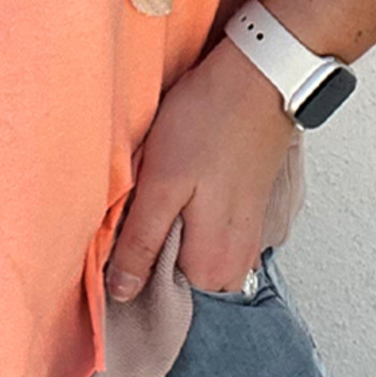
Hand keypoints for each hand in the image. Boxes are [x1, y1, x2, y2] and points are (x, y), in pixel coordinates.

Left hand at [106, 37, 298, 299]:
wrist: (258, 79)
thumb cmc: (209, 122)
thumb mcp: (161, 182)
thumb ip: (141, 242)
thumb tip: (120, 292)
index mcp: (213, 266)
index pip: (156, 297)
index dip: (129, 269)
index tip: (118, 238)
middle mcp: (236, 265)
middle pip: (174, 278)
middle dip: (150, 249)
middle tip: (144, 204)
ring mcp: (244, 242)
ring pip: (188, 255)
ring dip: (168, 232)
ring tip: (163, 192)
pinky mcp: (245, 218)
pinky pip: (205, 237)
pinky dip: (187, 219)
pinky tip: (181, 187)